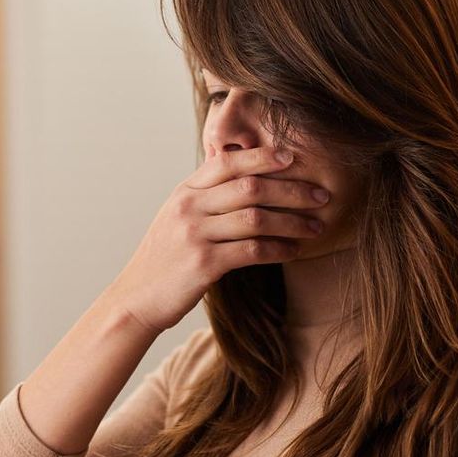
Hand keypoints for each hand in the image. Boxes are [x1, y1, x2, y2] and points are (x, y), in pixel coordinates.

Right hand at [106, 145, 328, 333]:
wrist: (135, 299)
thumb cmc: (163, 263)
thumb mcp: (176, 221)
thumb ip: (205, 200)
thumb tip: (243, 185)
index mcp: (185, 191)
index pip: (230, 162)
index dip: (265, 157)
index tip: (295, 159)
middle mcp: (190, 207)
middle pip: (251, 186)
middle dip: (293, 189)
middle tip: (322, 195)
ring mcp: (195, 235)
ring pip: (256, 217)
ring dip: (293, 221)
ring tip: (316, 227)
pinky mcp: (204, 264)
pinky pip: (252, 250)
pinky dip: (278, 248)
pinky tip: (294, 251)